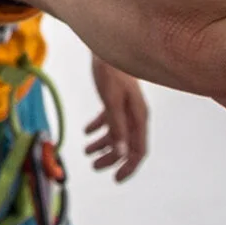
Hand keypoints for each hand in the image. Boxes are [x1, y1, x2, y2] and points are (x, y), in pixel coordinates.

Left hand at [84, 57, 148, 182]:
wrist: (106, 45)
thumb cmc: (110, 72)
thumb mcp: (111, 101)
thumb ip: (116, 126)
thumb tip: (120, 152)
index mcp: (138, 117)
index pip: (138, 150)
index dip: (128, 167)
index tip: (115, 179)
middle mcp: (135, 114)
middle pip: (126, 144)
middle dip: (111, 158)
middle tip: (94, 166)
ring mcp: (126, 106)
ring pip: (117, 133)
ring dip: (103, 144)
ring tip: (86, 151)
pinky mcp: (116, 98)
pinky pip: (109, 119)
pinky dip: (98, 127)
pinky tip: (86, 131)